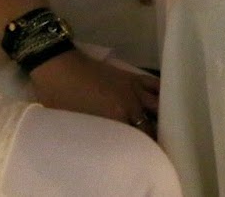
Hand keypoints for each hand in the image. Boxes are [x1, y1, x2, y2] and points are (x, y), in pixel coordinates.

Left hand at [28, 50, 159, 136]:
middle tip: (154, 144)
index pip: (139, 139)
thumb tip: (109, 144)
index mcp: (116, 118)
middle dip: (155, 136)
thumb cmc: (61, 100)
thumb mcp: (78, 124)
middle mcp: (131, 104)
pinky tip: (165, 100)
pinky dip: (161, 93)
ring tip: (165, 125)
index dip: (145, 149)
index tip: (146, 155)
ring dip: (161, 116)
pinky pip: (154, 84)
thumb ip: (98, 135)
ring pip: (158, 105)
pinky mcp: (131, 77)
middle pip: (151, 125)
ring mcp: (133, 89)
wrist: (59, 69)